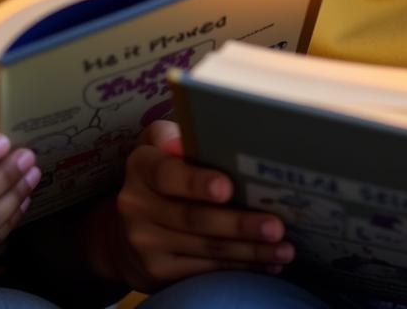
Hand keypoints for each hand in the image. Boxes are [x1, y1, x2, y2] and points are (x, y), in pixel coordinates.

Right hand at [109, 120, 292, 290]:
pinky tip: (267, 264)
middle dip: (239, 223)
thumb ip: (179, 136)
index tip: (227, 187)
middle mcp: (137, 206)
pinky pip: (204, 271)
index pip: (167, 174)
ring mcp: (146, 244)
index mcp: (141, 167)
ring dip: (249, 251)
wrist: (123, 231)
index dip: (196, 182)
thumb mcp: (159, 145)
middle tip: (275, 225)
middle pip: (193, 218)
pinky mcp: (157, 273)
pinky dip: (239, 268)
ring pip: (205, 249)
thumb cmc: (159, 174)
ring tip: (283, 249)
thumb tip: (206, 134)